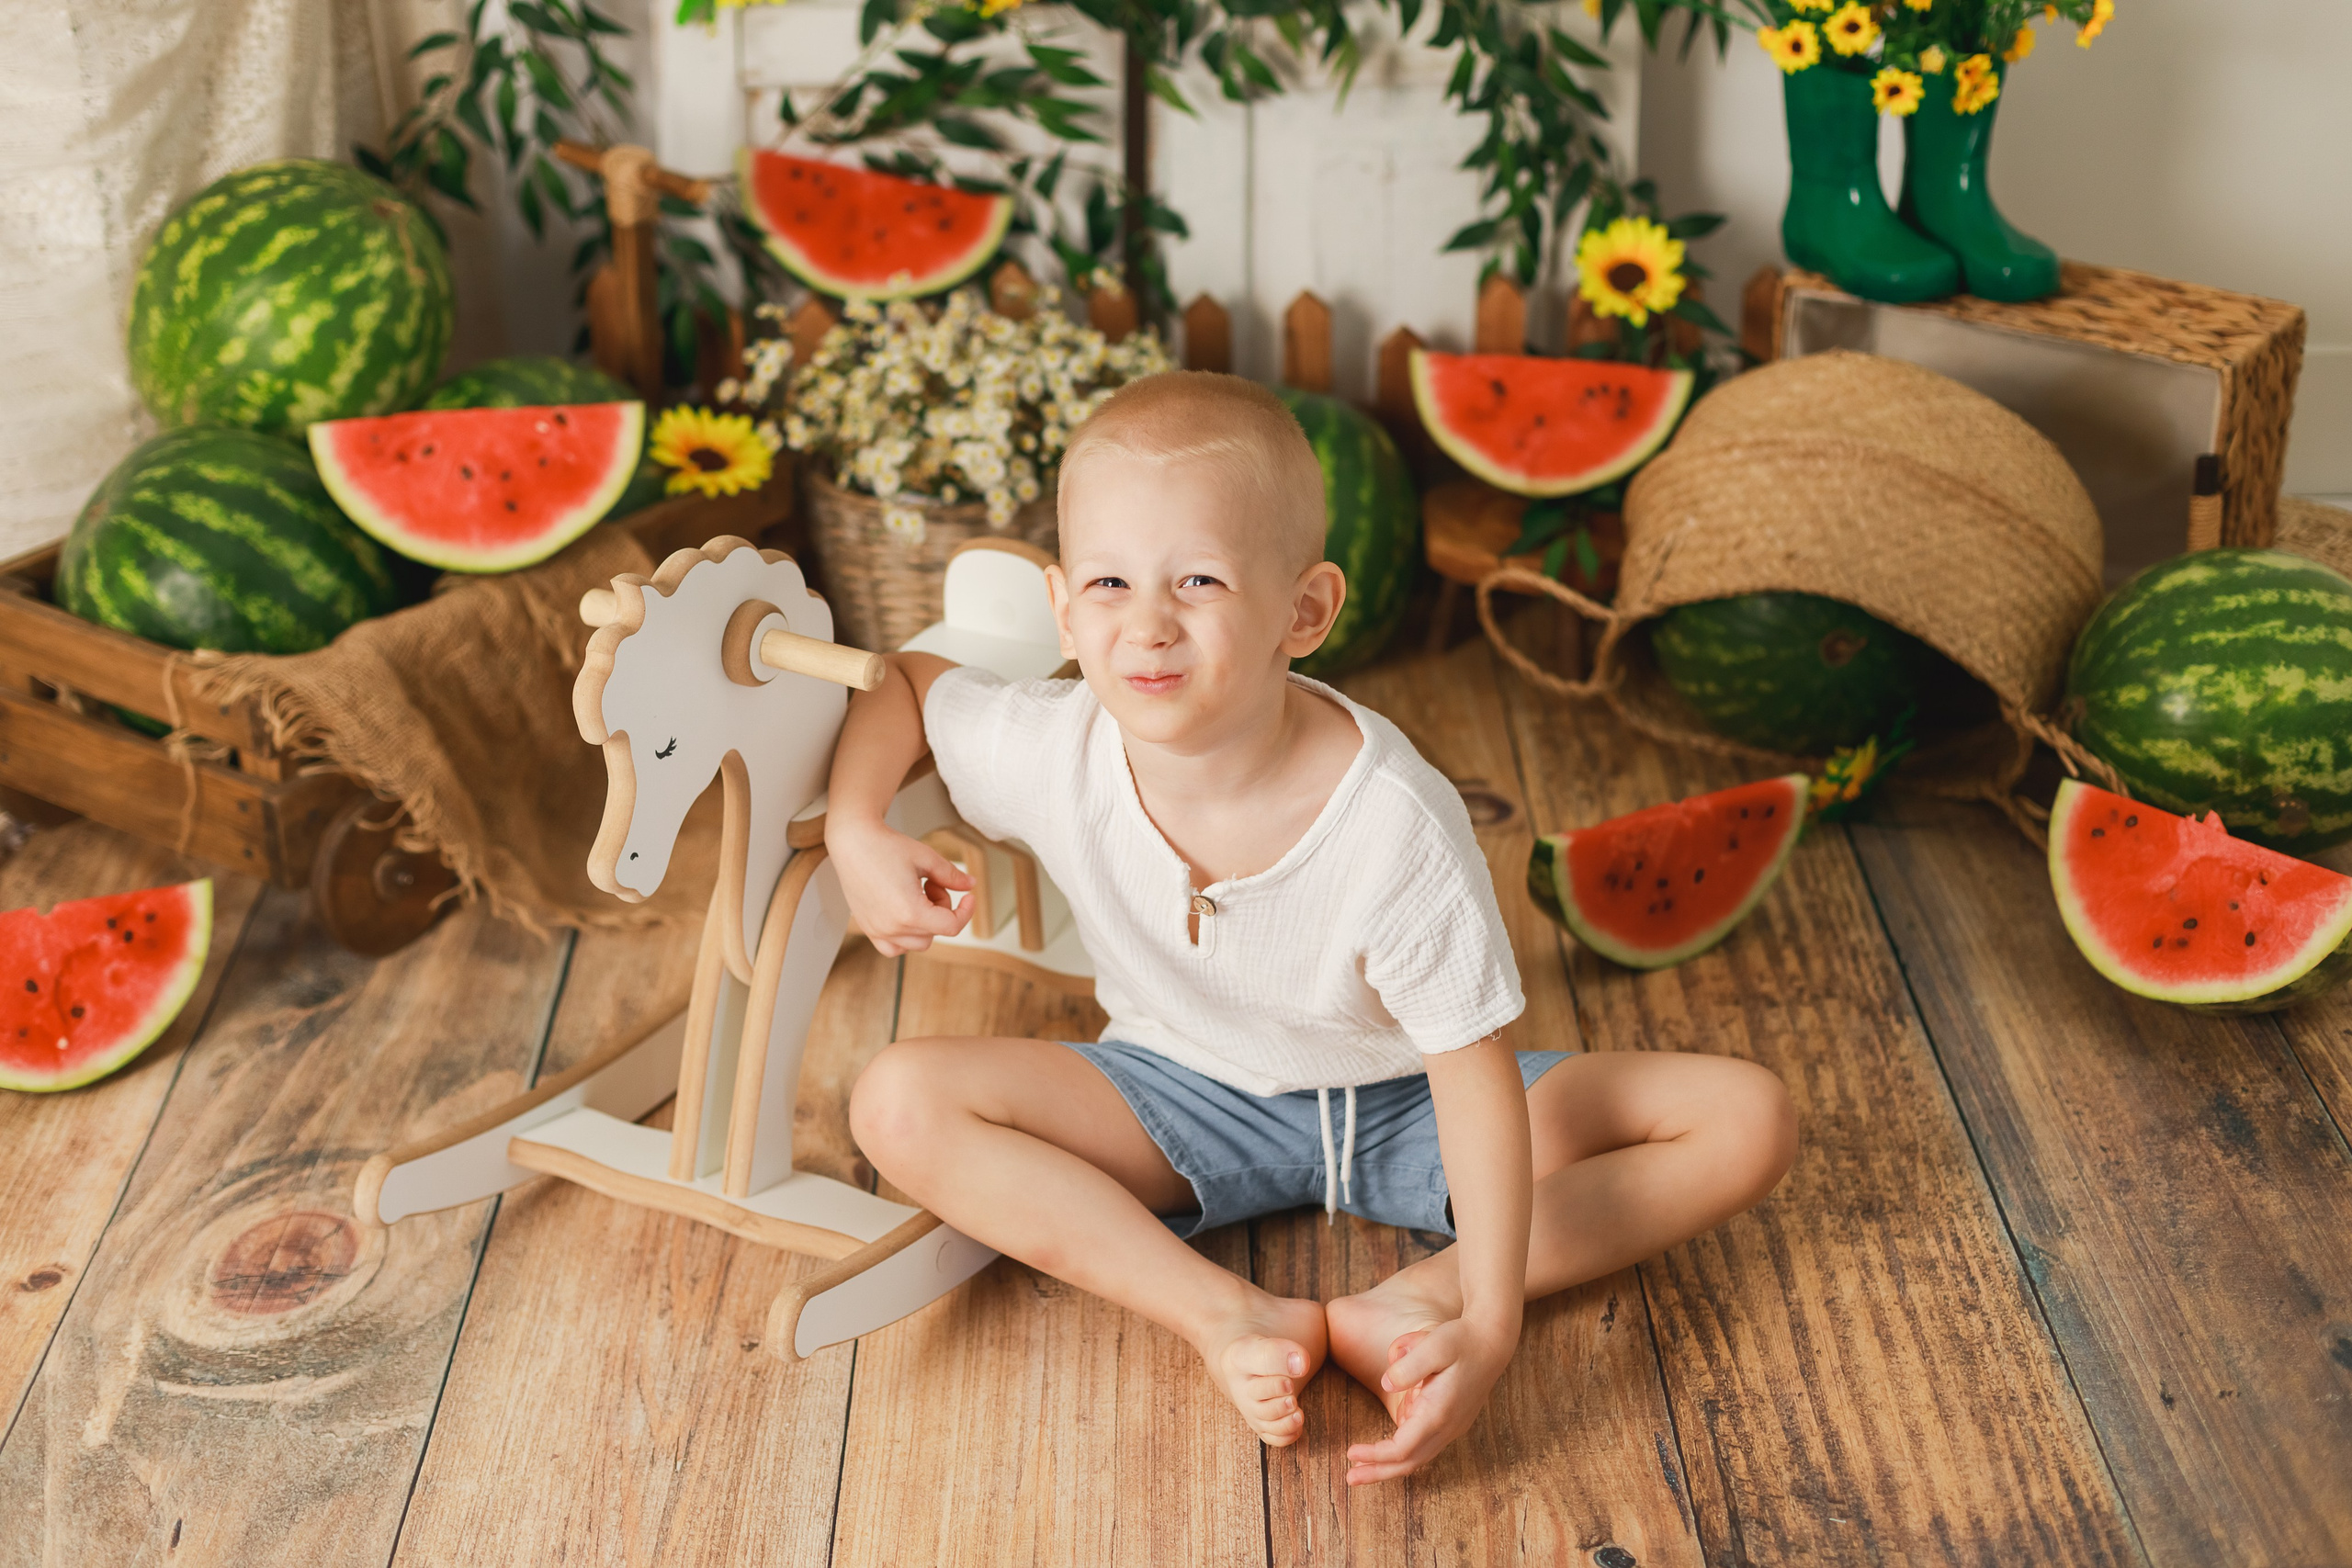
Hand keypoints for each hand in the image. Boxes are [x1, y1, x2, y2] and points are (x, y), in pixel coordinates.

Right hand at [825, 815, 972, 955]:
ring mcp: (877, 930)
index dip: (965, 912)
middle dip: (941, 908)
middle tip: (931, 882)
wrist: (852, 841)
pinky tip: (905, 912)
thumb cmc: (887, 846)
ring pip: (916, 943)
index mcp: (910, 912)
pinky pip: (893, 947)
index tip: (969, 897)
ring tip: (916, 894)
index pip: (951, 927)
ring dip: (925, 923)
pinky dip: (905, 937)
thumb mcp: (927, 858)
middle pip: (934, 933)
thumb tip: (970, 884)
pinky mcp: (867, 927)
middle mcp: (891, 927)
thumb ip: (952, 875)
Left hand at [1344, 1315, 1518, 1484]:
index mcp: (1439, 1413)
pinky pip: (1423, 1446)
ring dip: (1389, 1465)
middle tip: (1351, 1478)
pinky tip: (1384, 1448)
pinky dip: (1403, 1452)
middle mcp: (1447, 1427)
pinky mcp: (1451, 1422)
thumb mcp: (1434, 1345)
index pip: (1402, 1449)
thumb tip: (1387, 1384)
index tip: (1351, 1453)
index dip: (1376, 1455)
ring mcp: (1451, 1428)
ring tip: (1362, 1468)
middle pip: (1409, 1462)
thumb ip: (1409, 1365)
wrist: (1491, 1342)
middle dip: (1379, 1472)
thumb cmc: (1460, 1341)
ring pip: (1418, 1457)